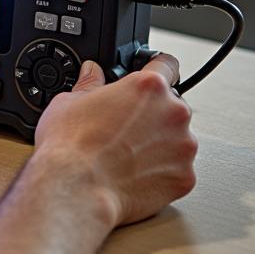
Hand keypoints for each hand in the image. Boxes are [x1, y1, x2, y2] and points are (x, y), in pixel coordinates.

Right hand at [34, 54, 197, 227]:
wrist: (76, 189)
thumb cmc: (70, 145)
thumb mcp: (69, 101)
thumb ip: (89, 84)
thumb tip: (91, 73)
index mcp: (147, 86)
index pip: (167, 64)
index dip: (157, 68)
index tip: (155, 74)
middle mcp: (173, 112)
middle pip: (172, 105)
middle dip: (154, 114)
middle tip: (125, 127)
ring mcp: (184, 147)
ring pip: (178, 139)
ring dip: (160, 143)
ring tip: (127, 155)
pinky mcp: (184, 177)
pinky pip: (178, 169)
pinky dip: (162, 172)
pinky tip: (134, 173)